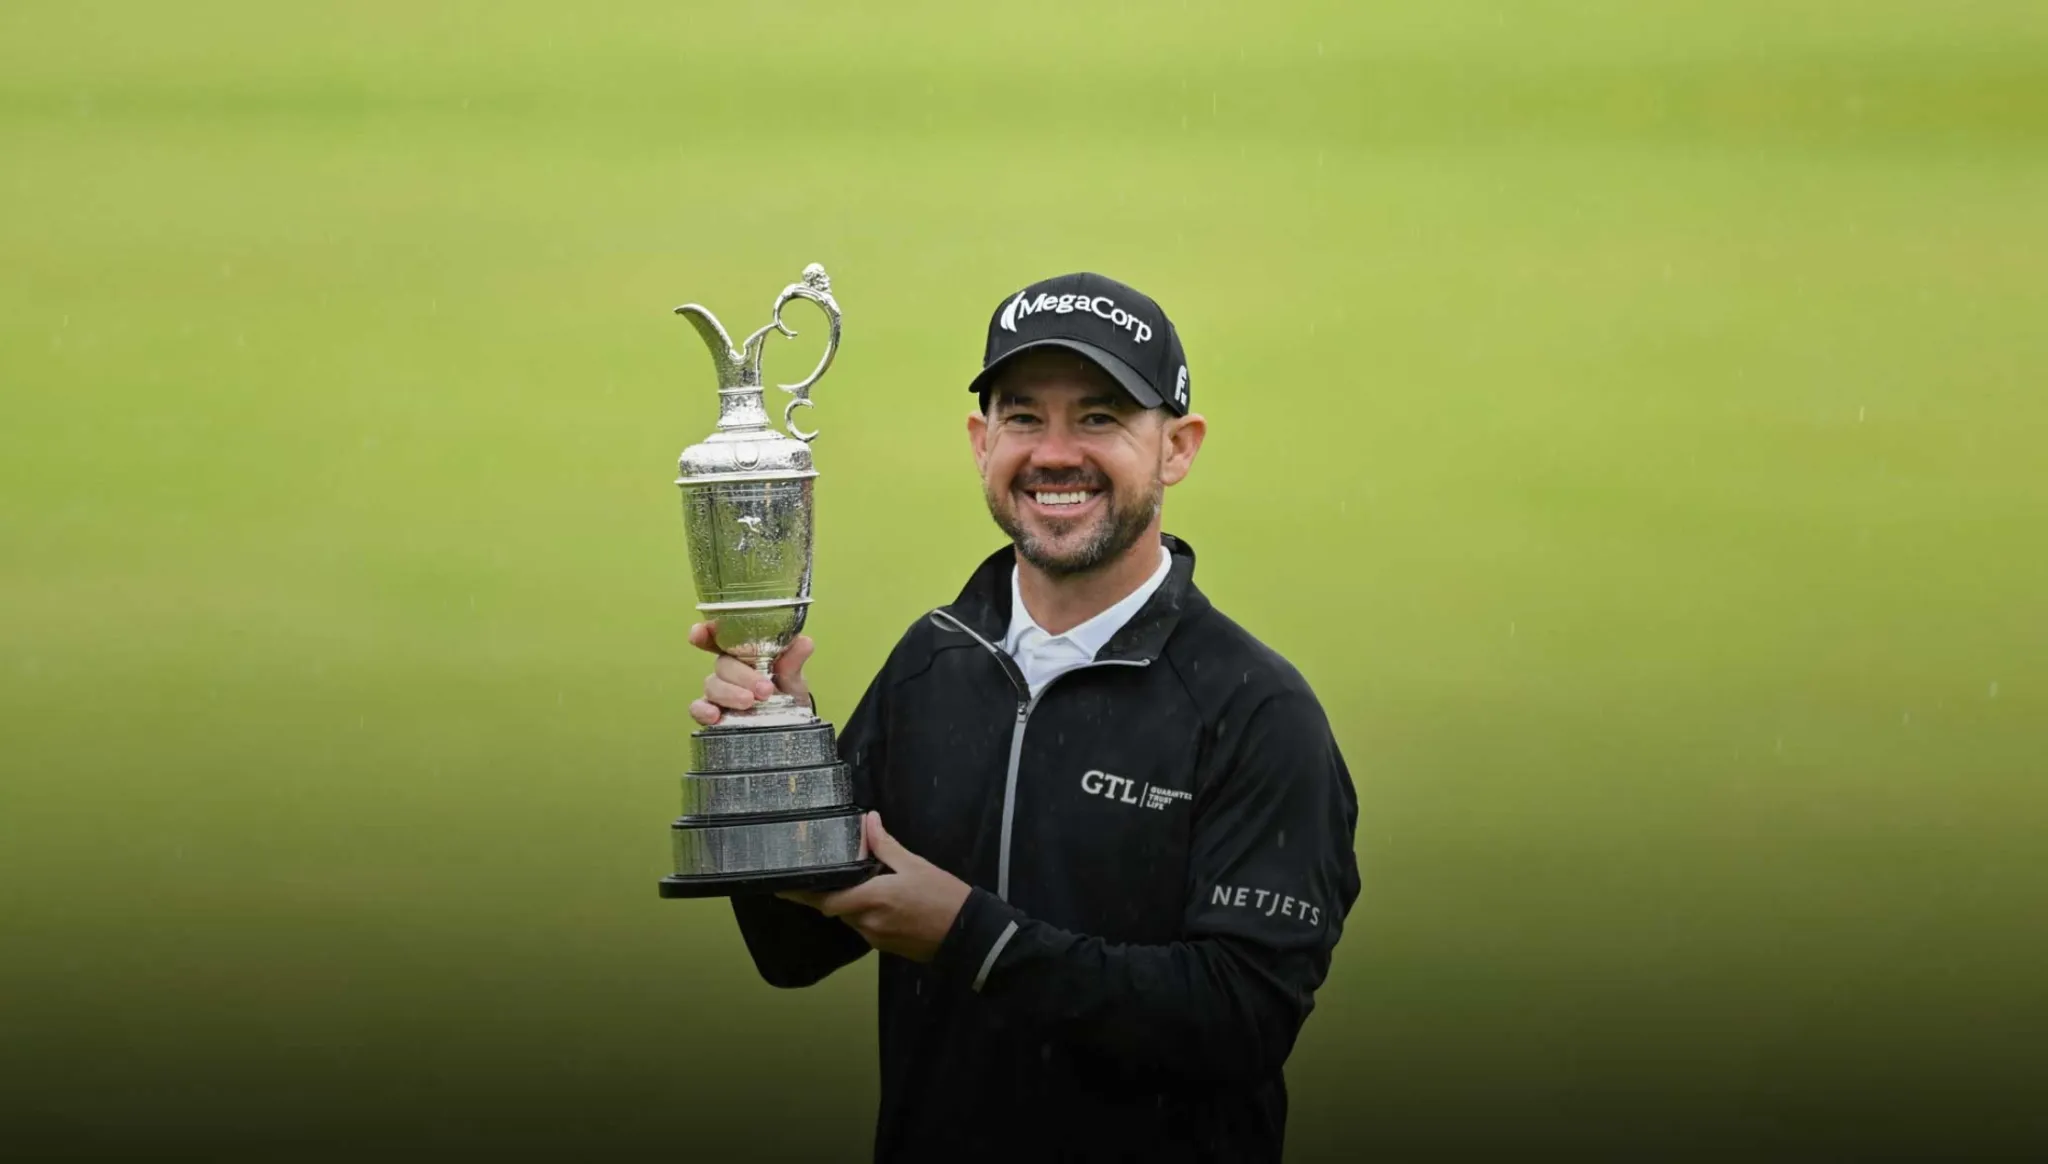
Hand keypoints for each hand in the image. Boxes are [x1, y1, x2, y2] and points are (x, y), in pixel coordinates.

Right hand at [687, 621, 813, 726]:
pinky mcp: (713, 713)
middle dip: (742, 676)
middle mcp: (728, 670)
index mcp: (744, 652)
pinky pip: (698, 708)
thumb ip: (794, 660)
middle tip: (765, 690)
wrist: (792, 724)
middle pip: (723, 664)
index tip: (699, 632)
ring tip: (749, 703)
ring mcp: (718, 691)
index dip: (707, 632)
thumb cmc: (788, 692)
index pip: (720, 636)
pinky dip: (703, 710)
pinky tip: (714, 716)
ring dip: (729, 693)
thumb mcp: (795, 677)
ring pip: (712, 685)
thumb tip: (804, 643)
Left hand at [780, 812, 970, 963]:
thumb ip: (886, 845)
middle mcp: (867, 922)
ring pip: (851, 917)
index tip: (781, 888)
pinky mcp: (885, 946)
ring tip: (865, 882)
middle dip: (833, 892)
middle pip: (836, 907)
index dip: (801, 895)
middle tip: (830, 873)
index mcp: (871, 899)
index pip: (825, 900)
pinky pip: (866, 926)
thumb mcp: (915, 865)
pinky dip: (866, 912)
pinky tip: (883, 900)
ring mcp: (875, 937)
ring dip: (852, 902)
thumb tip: (869, 820)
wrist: (969, 934)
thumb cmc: (943, 897)